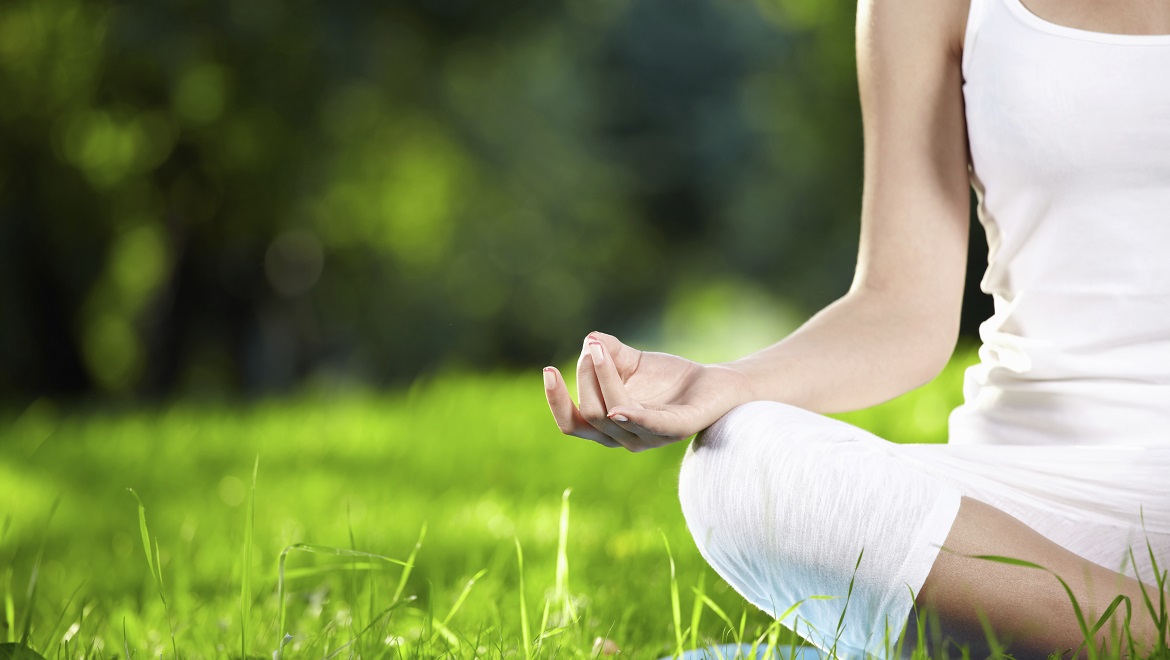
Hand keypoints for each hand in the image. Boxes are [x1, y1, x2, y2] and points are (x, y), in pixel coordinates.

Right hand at [543, 332, 750, 450]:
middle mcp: (626, 438)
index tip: (548, 370)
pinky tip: (619, 406)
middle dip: (586, 377)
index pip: (572, 423)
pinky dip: (632, 417)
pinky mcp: (677, 429)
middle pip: (590, 413)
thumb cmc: (669, 378)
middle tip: (595, 348)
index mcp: (610, 426)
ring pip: (612, 415)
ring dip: (602, 379)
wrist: (716, 383)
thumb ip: (607, 351)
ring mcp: (651, 438)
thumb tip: (589, 339)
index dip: (556, 401)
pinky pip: (650, 426)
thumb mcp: (631, 360)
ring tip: (601, 350)